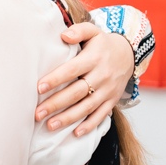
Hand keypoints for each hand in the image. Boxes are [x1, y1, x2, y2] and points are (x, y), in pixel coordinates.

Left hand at [34, 22, 132, 136]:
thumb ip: (79, 31)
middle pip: (77, 92)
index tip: (39, 88)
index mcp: (94, 58)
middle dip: (56, 104)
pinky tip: (75, 133)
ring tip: (50, 125)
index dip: (56, 79)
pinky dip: (89, 125)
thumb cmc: (102, 44)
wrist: (128, 54)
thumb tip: (63, 35)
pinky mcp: (112, 100)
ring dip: (68, 118)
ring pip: (87, 107)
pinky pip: (101, 115)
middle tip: (37, 113)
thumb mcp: (93, 31)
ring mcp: (107, 90)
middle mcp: (101, 75)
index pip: (72, 70)